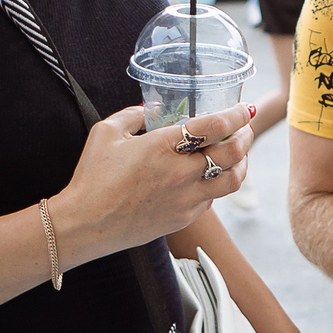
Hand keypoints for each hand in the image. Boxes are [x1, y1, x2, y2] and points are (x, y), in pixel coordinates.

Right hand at [54, 104, 252, 260]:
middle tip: (245, 128)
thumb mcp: (106, 132)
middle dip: (246, 136)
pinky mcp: (184, 218)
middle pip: (233, 153)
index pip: (215, 126)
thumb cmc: (92, 178)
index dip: (236, 115)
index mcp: (163, 146)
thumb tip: (150, 108)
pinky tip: (212, 176)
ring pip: (232, 180)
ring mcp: (185, 198)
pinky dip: (218, 184)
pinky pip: (213, 199)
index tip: (243, 109)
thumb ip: (132, 115)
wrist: (86, 224)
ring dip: (241, 163)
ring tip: (239, 154)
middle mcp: (180, 173)